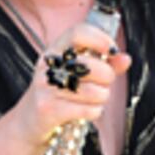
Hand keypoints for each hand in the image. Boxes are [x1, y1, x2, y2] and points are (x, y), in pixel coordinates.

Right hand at [14, 20, 130, 146]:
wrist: (28, 121)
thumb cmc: (58, 93)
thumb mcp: (76, 74)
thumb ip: (104, 64)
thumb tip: (126, 59)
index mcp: (54, 50)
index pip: (78, 33)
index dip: (101, 39)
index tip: (112, 51)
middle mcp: (48, 66)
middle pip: (91, 65)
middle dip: (107, 76)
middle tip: (105, 82)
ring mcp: (46, 87)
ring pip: (93, 91)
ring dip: (102, 97)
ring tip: (95, 98)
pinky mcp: (48, 109)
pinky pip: (87, 110)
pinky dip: (94, 112)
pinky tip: (88, 111)